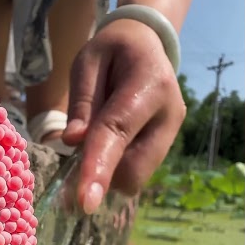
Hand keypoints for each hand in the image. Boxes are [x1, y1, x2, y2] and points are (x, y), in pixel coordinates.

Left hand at [61, 17, 185, 213]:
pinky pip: (139, 169)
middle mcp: (169, 113)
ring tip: (95, 138)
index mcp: (149, 84)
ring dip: (110, 170)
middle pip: (134, 166)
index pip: (118, 132)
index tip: (85, 202)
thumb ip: (82, 101)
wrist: (147, 42)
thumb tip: (73, 142)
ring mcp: (172, 131)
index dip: (100, 167)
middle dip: (102, 175)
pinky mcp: (168, 144)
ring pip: (137, 174)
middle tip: (72, 166)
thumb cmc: (112, 50)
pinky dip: (117, 166)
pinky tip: (109, 143)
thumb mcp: (87, 61)